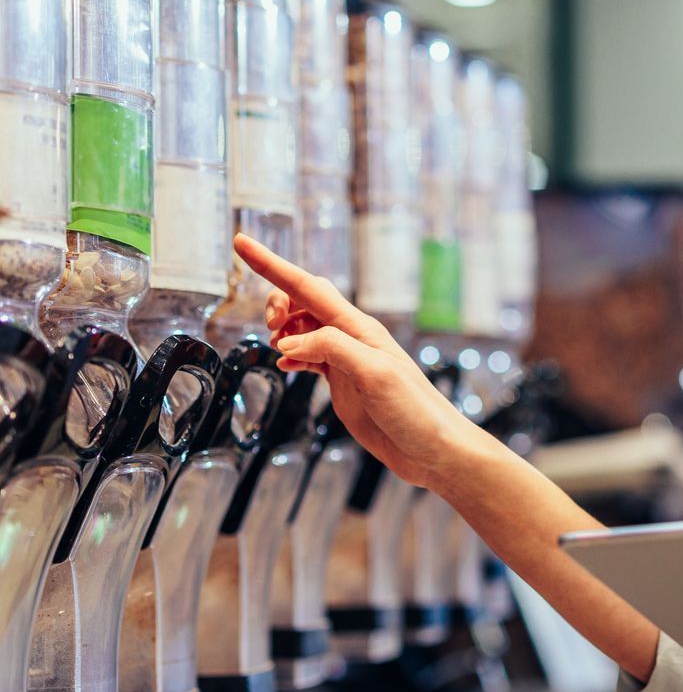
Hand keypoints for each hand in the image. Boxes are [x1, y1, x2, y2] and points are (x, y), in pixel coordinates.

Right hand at [234, 232, 473, 489]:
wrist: (432, 448)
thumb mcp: (374, 374)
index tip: (240, 242)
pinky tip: (286, 364)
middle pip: (304, 298)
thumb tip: (289, 340)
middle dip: (277, 300)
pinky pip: (308, 354)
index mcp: (360, 328)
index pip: (307, 286)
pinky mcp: (343, 380)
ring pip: (304, 325)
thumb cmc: (414, 411)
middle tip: (271, 325)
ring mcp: (347, 358)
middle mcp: (353, 337)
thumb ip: (332, 349)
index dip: (271, 264)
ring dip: (282, 327)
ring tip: (277, 345)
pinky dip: (291, 353)